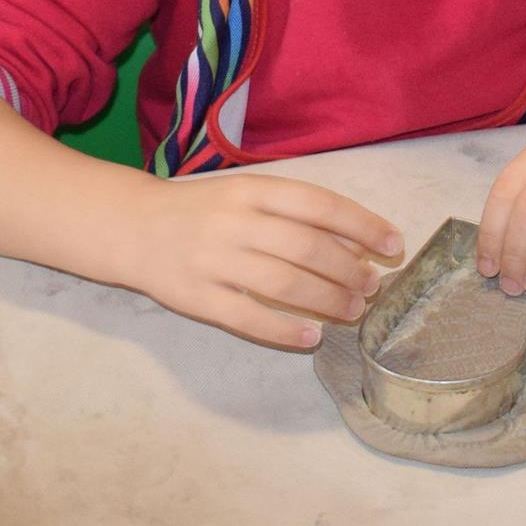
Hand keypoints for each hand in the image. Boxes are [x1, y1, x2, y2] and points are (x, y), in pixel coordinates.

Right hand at [118, 173, 403, 347]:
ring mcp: (214, 260)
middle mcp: (234, 222)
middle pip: (306, 248)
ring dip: (328, 300)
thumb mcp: (244, 195)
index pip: (318, 204)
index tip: (393, 244)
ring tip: (353, 311)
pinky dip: (285, 330)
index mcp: (250, 190)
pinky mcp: (198, 297)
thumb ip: (293, 214)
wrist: (131, 226)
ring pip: (284, 284)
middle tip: (371, 287)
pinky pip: (248, 318)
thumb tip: (356, 246)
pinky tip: (312, 336)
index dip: (362, 225)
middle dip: (350, 271)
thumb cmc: (202, 210)